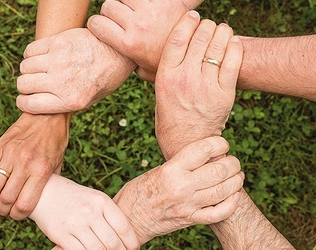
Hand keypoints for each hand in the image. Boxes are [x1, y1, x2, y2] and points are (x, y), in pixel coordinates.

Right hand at [0, 113, 70, 219]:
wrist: (48, 114)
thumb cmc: (56, 141)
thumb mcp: (58, 163)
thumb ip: (48, 182)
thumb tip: (40, 200)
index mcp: (41, 170)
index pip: (24, 204)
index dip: (18, 216)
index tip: (17, 215)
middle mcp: (25, 163)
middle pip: (6, 199)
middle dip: (3, 211)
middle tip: (4, 211)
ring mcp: (10, 154)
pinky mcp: (0, 146)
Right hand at [16, 28, 135, 113]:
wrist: (118, 52)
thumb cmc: (103, 79)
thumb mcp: (88, 100)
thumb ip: (63, 104)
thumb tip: (35, 103)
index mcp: (71, 101)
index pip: (29, 104)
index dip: (24, 102)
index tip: (26, 99)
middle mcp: (63, 82)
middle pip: (23, 84)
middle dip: (26, 86)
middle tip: (35, 83)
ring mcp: (59, 60)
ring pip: (25, 67)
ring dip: (29, 69)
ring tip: (41, 69)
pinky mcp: (58, 42)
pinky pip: (30, 50)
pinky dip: (31, 55)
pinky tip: (42, 57)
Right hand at [30, 174, 139, 249]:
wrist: (45, 192)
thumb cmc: (75, 199)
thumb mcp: (95, 199)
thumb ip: (109, 215)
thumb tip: (127, 238)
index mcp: (101, 201)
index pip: (123, 227)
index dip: (132, 243)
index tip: (133, 249)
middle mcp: (89, 211)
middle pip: (112, 242)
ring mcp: (75, 223)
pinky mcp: (60, 234)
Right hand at [88, 0, 202, 80]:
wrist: (196, 47)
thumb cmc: (169, 62)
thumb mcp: (147, 71)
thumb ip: (131, 66)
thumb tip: (119, 65)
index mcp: (129, 44)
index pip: (96, 24)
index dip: (96, 24)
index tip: (102, 26)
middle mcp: (137, 26)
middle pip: (108, 6)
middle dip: (110, 11)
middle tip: (118, 19)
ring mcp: (149, 11)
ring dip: (124, 2)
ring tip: (131, 10)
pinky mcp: (162, 0)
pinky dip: (137, 0)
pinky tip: (142, 7)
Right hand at [113, 136, 243, 244]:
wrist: (129, 218)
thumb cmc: (140, 190)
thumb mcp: (158, 170)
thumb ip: (181, 164)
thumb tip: (206, 156)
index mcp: (171, 170)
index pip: (203, 150)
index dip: (219, 143)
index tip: (222, 144)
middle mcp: (181, 187)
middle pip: (219, 170)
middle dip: (233, 163)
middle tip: (233, 161)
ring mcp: (187, 205)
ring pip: (223, 191)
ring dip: (236, 181)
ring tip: (237, 175)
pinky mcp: (190, 220)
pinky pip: (218, 213)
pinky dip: (231, 204)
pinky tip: (234, 196)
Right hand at [154, 11, 242, 159]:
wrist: (187, 143)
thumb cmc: (170, 118)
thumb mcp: (159, 93)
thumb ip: (161, 72)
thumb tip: (161, 52)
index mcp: (165, 76)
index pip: (177, 38)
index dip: (187, 21)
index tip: (193, 16)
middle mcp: (185, 78)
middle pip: (199, 37)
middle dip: (206, 25)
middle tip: (209, 26)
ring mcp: (205, 85)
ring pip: (218, 45)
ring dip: (222, 32)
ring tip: (222, 31)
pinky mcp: (224, 94)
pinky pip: (233, 61)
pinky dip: (235, 47)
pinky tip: (233, 43)